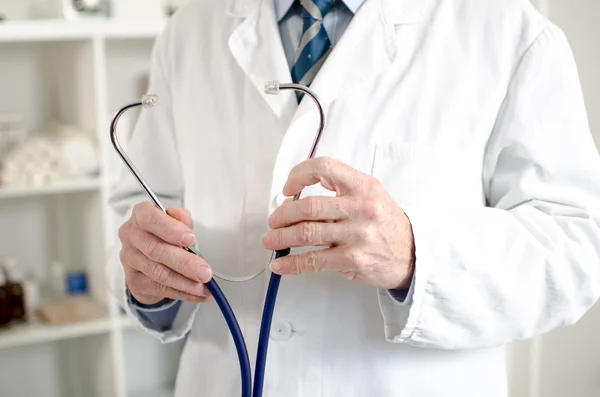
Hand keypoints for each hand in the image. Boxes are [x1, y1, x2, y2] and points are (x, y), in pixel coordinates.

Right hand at [118, 202, 212, 304]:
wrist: (149, 254)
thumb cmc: (165, 233)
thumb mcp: (177, 221)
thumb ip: (181, 218)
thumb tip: (182, 218)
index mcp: (140, 214)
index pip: (150, 219)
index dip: (170, 230)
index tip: (190, 239)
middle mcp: (131, 236)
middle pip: (156, 250)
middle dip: (184, 263)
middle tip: (204, 272)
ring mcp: (130, 259)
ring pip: (158, 273)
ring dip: (185, 282)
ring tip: (204, 287)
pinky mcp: (134, 280)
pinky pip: (161, 288)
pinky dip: (183, 292)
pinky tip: (198, 294)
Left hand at [262, 157, 414, 289]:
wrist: (411, 253)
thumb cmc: (384, 222)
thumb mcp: (370, 194)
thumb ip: (339, 189)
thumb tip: (295, 197)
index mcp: (363, 186)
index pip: (324, 168)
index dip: (299, 175)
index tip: (288, 188)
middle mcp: (360, 208)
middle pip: (309, 207)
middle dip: (283, 215)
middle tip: (273, 221)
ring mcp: (357, 235)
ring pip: (307, 234)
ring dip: (281, 238)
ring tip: (270, 240)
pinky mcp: (352, 260)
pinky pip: (314, 260)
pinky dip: (293, 263)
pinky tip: (280, 264)